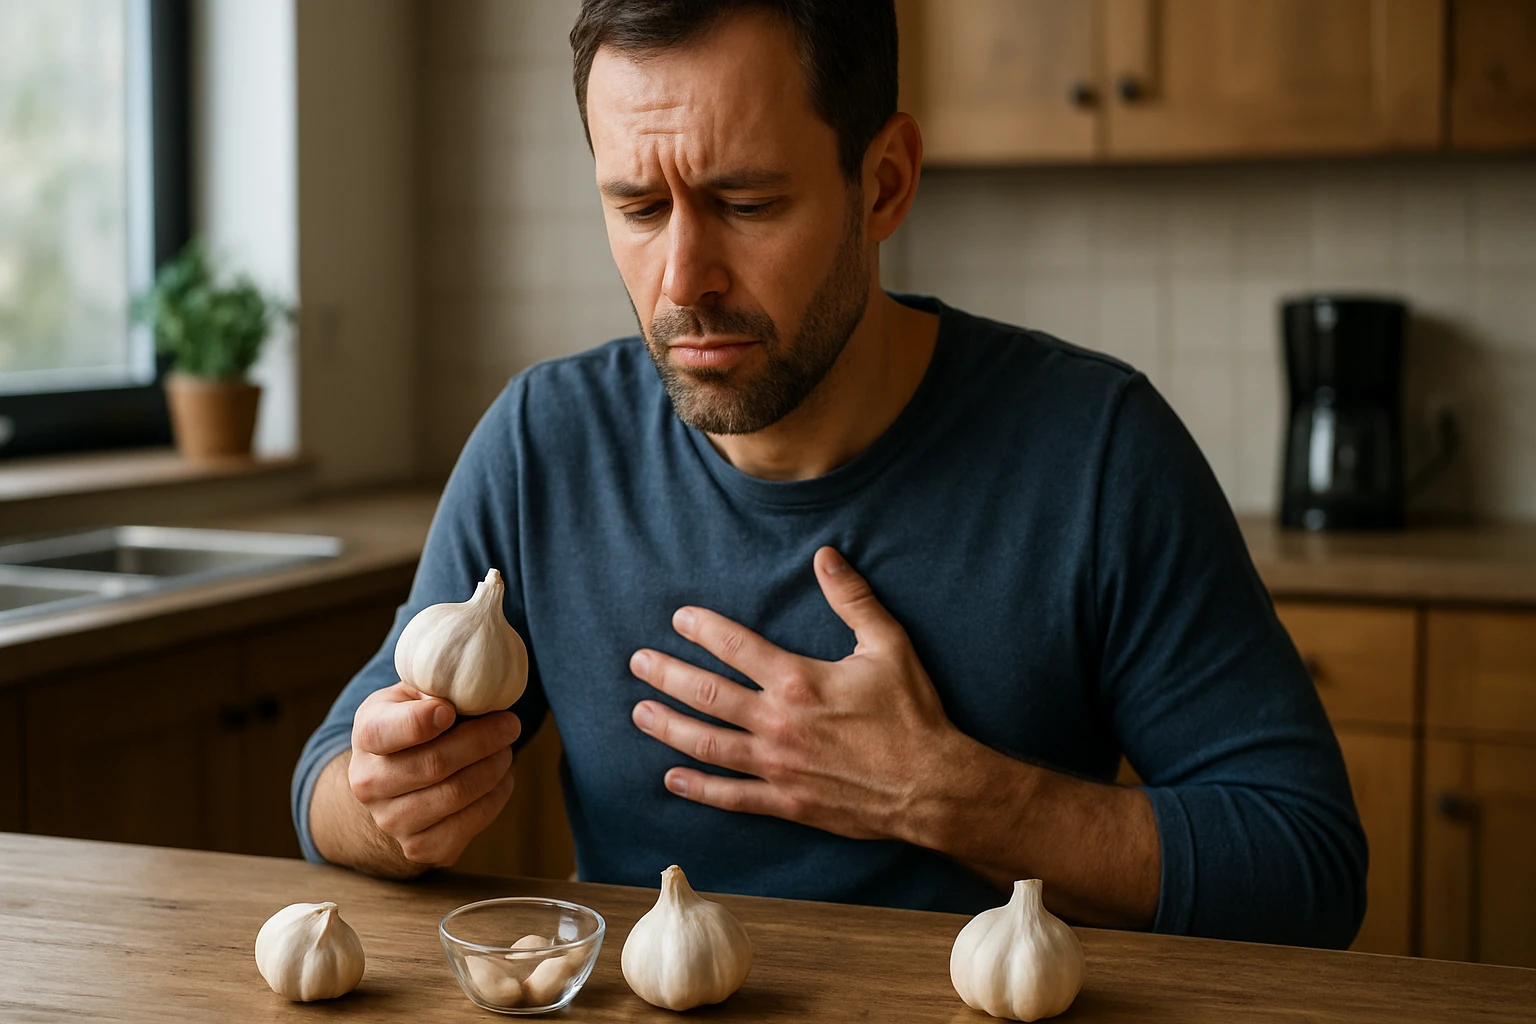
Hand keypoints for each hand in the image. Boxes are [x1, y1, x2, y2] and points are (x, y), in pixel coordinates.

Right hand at [348, 682, 520, 865]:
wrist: (392, 783)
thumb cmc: (410, 725)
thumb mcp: (411, 696)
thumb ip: (433, 689)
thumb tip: (465, 696)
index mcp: (366, 736)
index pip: (385, 731)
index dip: (421, 721)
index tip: (451, 710)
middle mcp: (369, 784)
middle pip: (434, 764)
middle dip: (483, 741)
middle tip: (510, 724)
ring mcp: (391, 821)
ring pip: (456, 794)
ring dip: (494, 768)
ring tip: (506, 750)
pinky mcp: (419, 848)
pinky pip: (468, 824)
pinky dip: (495, 797)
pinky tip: (502, 778)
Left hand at [629, 546, 963, 841]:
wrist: (931, 786)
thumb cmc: (912, 714)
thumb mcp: (889, 646)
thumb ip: (853, 599)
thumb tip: (826, 556)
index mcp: (799, 680)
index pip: (736, 647)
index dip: (703, 630)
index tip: (679, 619)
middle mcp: (779, 722)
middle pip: (708, 695)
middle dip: (667, 675)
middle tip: (639, 662)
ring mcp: (777, 766)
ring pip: (707, 744)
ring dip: (669, 727)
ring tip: (639, 713)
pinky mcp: (785, 801)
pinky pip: (730, 795)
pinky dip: (697, 788)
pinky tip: (671, 777)